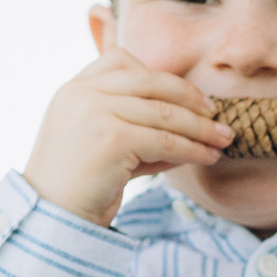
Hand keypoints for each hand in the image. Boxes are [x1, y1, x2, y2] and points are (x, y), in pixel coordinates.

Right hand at [24, 48, 229, 224]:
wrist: (53, 215)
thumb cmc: (80, 184)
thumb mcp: (101, 140)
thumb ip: (132, 122)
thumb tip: (190, 122)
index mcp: (74, 88)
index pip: (121, 61)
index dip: (160, 76)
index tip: (188, 96)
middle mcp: (82, 94)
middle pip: (151, 83)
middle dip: (191, 99)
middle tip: (217, 115)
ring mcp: (95, 112)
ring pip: (164, 113)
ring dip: (200, 127)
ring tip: (223, 139)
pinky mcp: (113, 138)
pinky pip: (166, 141)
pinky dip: (192, 149)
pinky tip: (208, 157)